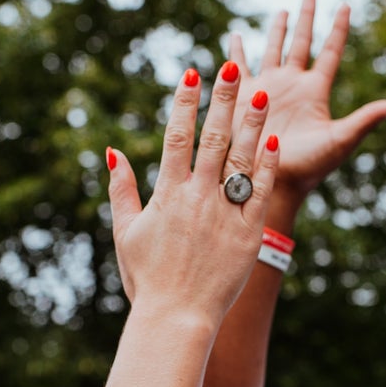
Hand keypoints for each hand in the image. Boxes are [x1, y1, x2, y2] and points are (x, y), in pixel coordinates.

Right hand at [106, 64, 278, 321]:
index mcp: (168, 195)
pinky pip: (260, 191)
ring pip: (240, 159)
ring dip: (250, 124)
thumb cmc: (148, 279)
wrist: (177, 318)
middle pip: (212, 138)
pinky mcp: (248, 233)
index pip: (177, 137)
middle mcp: (198, 198)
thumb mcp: (125, 232)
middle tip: (232, 68)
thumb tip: (112, 152)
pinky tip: (272, 139)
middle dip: (222, 100)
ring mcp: (225, 214)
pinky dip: (266, 164)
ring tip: (260, 94)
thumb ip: (122, 189)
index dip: (185, 104)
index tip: (192, 76)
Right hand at [229, 0, 385, 203]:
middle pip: (302, 43)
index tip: (344, 5)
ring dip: (278, 30)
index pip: (329, 52)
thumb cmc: (308, 167)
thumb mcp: (340, 140)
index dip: (338, 29)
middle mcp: (293, 86)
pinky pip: (240, 67)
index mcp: (315, 92)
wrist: (272, 182)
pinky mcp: (243, 98)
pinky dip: (237, 52)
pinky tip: (236, 36)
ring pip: (273, 50)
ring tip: (283, 11)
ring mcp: (268, 90)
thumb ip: (365, 119)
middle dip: (307, 19)